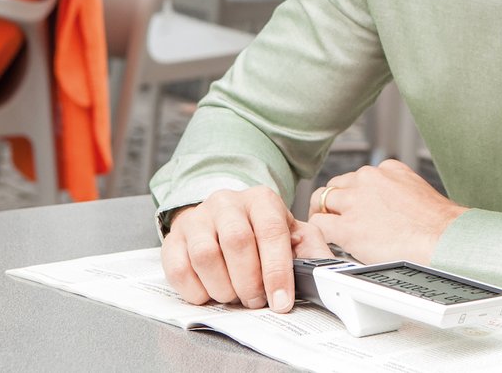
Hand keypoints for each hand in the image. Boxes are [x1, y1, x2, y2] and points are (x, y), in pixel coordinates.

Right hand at [161, 186, 332, 310]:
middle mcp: (227, 203)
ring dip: (224, 287)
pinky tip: (210, 293)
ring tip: (234, 295)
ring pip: (206, 256)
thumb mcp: (293, 235)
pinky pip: (179, 269)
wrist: (221, 219)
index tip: (280, 301)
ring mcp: (197, 218)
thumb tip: (327, 275)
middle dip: (250, 282)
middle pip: (237, 242)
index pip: (271, 232)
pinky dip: (196, 291)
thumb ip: (311, 252)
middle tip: (256, 300)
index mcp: (261, 199)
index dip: (277, 271)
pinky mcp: (173, 238)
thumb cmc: (260, 232)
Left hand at [307, 159, 467, 264]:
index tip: (357, 206)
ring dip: (324, 213)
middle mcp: (369, 179)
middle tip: (336, 217)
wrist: (443, 240)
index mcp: (388, 170)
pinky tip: (327, 240)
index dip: (354, 194)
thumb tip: (394, 208)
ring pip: (322, 199)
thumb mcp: (419, 192)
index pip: (359, 176)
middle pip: (337, 184)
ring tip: (328, 227)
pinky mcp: (347, 226)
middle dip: (335, 201)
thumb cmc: (439, 225)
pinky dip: (320, 232)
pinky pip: (319, 224)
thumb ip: (398, 192)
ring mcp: (355, 201)